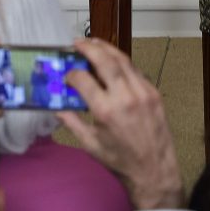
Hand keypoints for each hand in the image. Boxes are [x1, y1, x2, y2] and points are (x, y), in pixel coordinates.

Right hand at [58, 37, 183, 210]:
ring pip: (124, 61)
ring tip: (94, 44)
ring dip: (107, 49)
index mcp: (106, 110)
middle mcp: (125, 96)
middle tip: (78, 42)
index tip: (66, 74)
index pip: (84, 80)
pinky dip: (122, 63)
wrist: (153, 167)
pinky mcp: (154, 92)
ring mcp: (143, 91)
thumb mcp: (89, 144)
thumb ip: (71, 122)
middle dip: (90, 48)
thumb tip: (55, 106)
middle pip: (106, 61)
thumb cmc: (119, 160)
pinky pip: (135, 71)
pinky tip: (113, 61)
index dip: (72, 74)